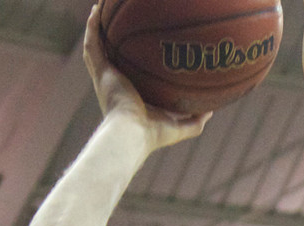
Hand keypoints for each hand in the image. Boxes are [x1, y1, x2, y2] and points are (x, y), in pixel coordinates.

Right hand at [84, 5, 209, 150]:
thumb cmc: (153, 135)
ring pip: (96, 47)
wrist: (132, 135)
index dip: (129, 62)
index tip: (137, 50)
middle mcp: (114, 85)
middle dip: (109, 41)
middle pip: (109, 57)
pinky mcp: (101, 72)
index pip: (127, 74)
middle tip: (113, 24)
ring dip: (96, 28)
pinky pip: (93, 43)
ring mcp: (104, 77)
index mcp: (128, 96)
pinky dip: (92, 26)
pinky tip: (96, 10)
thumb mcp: (180, 126)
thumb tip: (212, 109)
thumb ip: (195, 120)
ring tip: (100, 9)